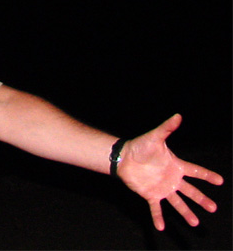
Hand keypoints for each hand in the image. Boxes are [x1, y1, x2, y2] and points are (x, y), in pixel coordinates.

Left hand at [118, 114, 223, 230]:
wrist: (123, 157)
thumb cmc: (140, 145)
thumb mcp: (155, 136)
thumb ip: (167, 128)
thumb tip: (177, 116)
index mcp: (176, 166)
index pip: (196, 171)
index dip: (207, 176)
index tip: (220, 181)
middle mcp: (171, 179)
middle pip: (190, 191)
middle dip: (202, 199)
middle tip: (213, 208)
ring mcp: (161, 188)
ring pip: (177, 202)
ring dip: (186, 212)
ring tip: (195, 222)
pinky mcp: (150, 194)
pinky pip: (156, 208)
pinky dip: (158, 217)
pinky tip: (161, 227)